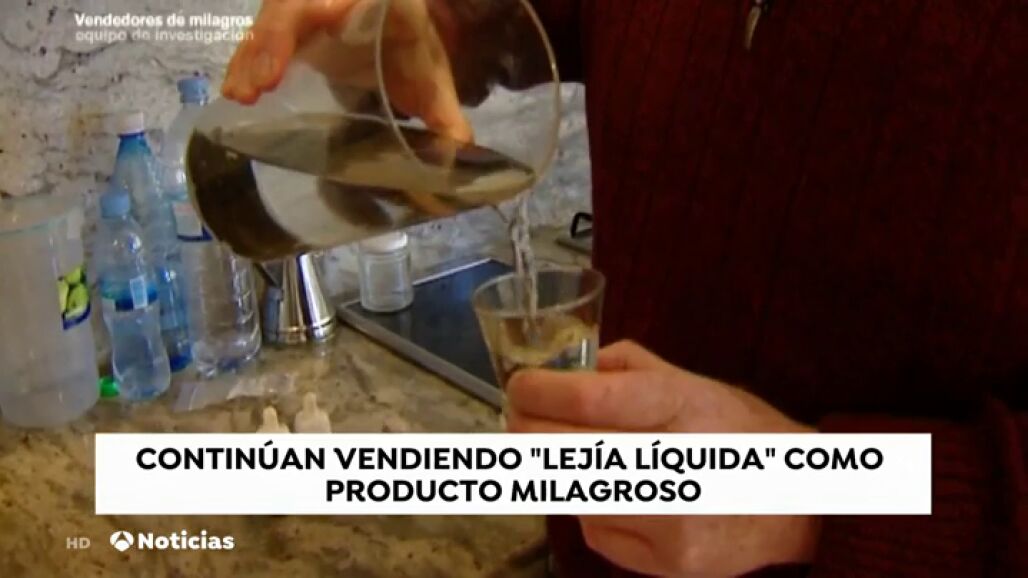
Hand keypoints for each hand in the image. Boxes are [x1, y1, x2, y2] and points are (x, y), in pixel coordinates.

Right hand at [222, 0, 471, 141]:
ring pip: (267, 23)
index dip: (295, 25)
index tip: (280, 63)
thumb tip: (461, 150)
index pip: (321, 1)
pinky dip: (248, 64)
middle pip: (285, 8)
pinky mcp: (287, 29)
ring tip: (240, 95)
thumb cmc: (412, 42)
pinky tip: (238, 92)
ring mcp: (302, 10)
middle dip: (267, 45)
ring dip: (249, 58)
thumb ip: (443, 109)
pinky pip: (261, 41)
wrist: (401, 21)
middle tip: (254, 88)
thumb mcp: (428, 72)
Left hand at [506, 340, 819, 576]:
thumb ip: (630, 367)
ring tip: (561, 452)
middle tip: (517, 419)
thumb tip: (572, 370)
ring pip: (572, 494)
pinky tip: (611, 496)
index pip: (590, 398)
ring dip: (552, 470)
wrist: (801, 506)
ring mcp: (671, 520)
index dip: (539, 392)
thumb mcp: (697, 383)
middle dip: (526, 430)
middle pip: (567, 450)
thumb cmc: (740, 434)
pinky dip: (588, 509)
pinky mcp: (668, 562)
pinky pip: (594, 532)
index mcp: (683, 406)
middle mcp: (678, 463)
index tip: (519, 386)